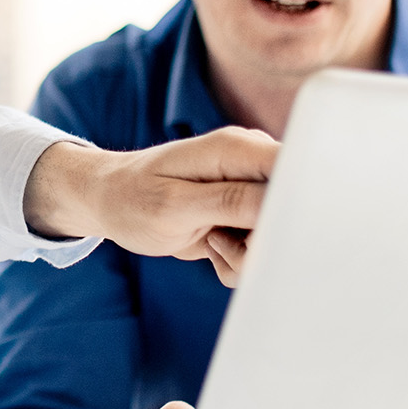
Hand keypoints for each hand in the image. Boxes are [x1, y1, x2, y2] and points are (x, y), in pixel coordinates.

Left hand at [21, 131, 277, 284]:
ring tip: (209, 243)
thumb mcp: (175, 206)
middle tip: (219, 243)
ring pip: (279, 237)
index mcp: (239, 148)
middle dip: (264, 242)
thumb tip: (282, 203)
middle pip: (294, 211)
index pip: (300, 170)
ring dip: (246, 256)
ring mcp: (252, 190)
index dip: (299, 207)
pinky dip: (238, 260)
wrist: (107, 203)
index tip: (263, 235)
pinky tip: (210, 248)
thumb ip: (231, 203)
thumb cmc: (130, 199)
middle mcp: (253, 165)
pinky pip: (262, 248)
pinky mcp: (247, 213)